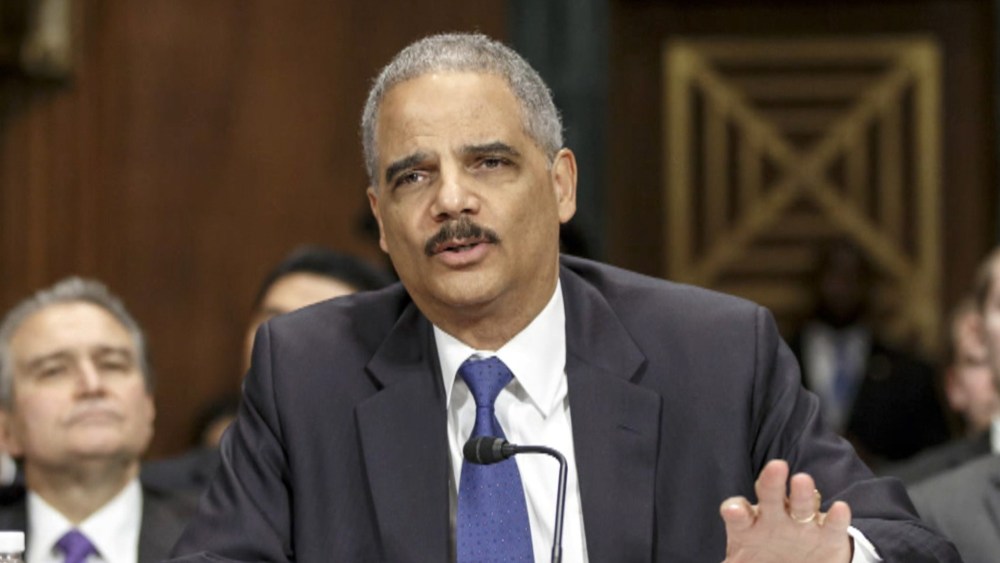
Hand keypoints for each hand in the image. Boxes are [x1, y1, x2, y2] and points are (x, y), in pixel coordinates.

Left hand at [719, 459, 852, 561]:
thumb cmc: (763, 561)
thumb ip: (731, 562)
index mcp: (749, 524)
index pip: (739, 513)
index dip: (735, 510)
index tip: (733, 511)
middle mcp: (775, 517)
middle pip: (770, 495)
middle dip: (771, 482)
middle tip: (775, 466)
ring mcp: (802, 523)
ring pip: (801, 503)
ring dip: (801, 492)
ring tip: (801, 480)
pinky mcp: (828, 535)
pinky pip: (832, 524)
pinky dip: (837, 517)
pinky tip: (840, 509)